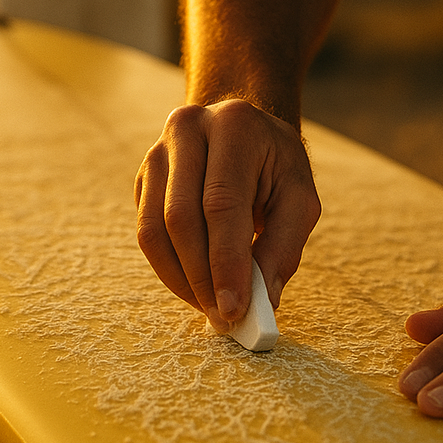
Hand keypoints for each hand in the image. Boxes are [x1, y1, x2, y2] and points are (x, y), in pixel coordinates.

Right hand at [134, 99, 320, 330]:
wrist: (246, 130)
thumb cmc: (277, 166)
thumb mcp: (299, 197)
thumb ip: (284, 246)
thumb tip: (262, 302)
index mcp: (235, 125)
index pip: (222, 203)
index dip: (225, 261)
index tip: (234, 308)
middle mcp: (188, 130)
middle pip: (181, 217)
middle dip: (201, 277)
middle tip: (223, 318)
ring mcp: (158, 151)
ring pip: (153, 229)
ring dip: (181, 279)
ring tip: (210, 307)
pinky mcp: (143, 176)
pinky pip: (146, 232)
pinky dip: (170, 267)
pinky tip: (196, 285)